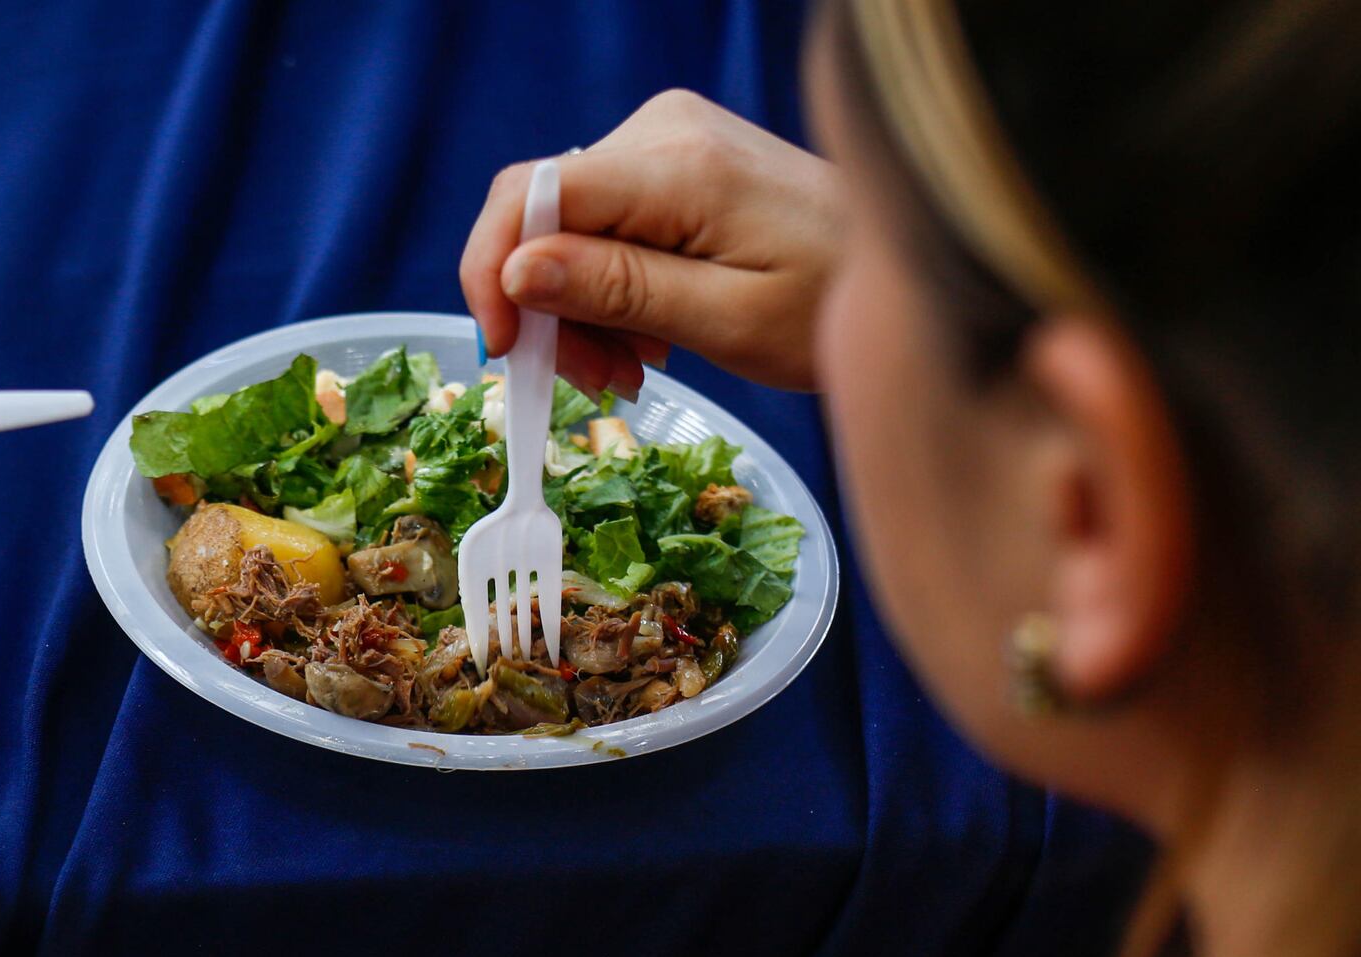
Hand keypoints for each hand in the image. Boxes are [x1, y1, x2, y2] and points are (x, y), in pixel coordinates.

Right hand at [462, 90, 844, 393]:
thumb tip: (518, 272)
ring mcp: (668, 142)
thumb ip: (619, 291)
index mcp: (677, 165)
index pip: (532, 194)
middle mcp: (662, 132)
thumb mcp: (724, 318)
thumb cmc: (831, 305)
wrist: (905, 270)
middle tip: (593, 382)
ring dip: (579, 311)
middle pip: (542, 217)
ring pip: (566, 230)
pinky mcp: (676, 162)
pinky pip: (602, 227)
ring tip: (631, 369)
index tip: (508, 352)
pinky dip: (607, 291)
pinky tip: (647, 336)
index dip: (495, 273)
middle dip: (546, 308)